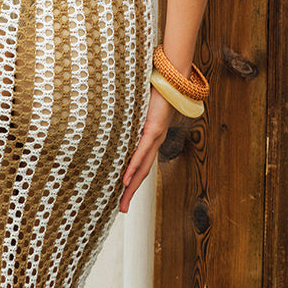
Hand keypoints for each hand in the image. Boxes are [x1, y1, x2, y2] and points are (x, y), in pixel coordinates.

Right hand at [119, 89, 175, 212]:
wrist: (173, 77)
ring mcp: (155, 137)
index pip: (141, 164)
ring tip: (123, 202)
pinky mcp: (154, 129)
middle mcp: (155, 141)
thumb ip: (132, 115)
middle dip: (132, 192)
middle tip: (122, 209)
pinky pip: (142, 153)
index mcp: (152, 138)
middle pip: (142, 172)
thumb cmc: (155, 89)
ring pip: (142, 167)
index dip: (133, 181)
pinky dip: (133, 167)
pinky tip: (126, 180)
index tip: (122, 194)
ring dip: (132, 187)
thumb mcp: (139, 106)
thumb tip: (115, 117)